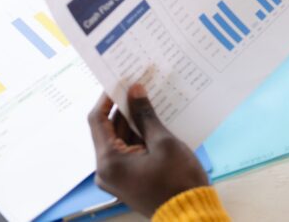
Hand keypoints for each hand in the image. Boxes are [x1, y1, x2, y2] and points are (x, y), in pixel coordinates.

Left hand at [88, 84, 208, 216]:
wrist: (190, 212)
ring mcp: (118, 176)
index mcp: (108, 162)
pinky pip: (130, 150)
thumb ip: (145, 115)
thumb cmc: (177, 179)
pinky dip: (139, 135)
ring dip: (133, 120)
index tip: (119, 81)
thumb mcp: (163, 142)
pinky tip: (154, 119)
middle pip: (109, 130)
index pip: (97, 121)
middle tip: (138, 85)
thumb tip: (135, 91)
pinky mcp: (130, 179)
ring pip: (121, 140)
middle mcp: (107, 170)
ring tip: (148, 98)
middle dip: (124, 108)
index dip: (107, 98)